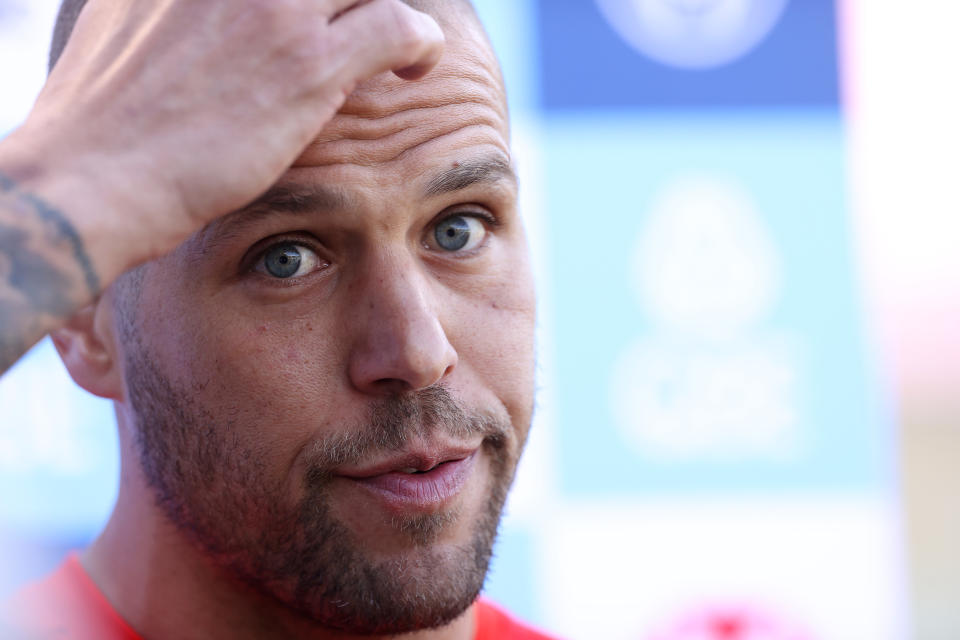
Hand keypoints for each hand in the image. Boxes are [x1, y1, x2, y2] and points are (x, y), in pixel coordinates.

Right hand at [9, 0, 443, 274]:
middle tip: (360, 23)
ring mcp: (273, 7)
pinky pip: (398, 25)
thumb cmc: (107, 117)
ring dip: (391, 9)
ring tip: (397, 43)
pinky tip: (412, 66)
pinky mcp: (305, 62)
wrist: (91, 177)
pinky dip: (419, 43)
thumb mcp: (130, 18)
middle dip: (352, 0)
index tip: (328, 14)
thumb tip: (204, 6)